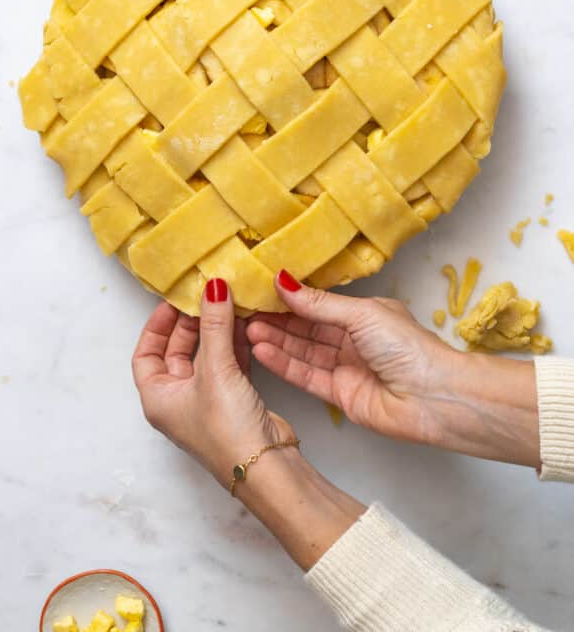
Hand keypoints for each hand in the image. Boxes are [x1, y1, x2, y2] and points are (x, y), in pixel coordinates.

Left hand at [132, 278, 365, 569]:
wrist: (266, 467)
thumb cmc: (227, 428)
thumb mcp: (216, 370)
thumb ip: (215, 325)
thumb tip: (212, 286)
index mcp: (158, 397)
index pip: (146, 352)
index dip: (157, 324)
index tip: (175, 299)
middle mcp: (178, 400)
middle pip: (177, 351)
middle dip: (192, 323)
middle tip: (207, 296)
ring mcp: (207, 402)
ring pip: (206, 357)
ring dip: (217, 332)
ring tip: (229, 304)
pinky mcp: (234, 402)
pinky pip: (229, 366)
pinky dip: (235, 346)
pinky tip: (247, 326)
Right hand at [247, 271, 539, 468]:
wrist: (434, 398)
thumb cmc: (409, 349)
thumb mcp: (361, 315)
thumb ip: (318, 304)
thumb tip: (283, 281)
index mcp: (364, 315)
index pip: (318, 304)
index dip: (289, 298)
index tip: (260, 289)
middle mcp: (354, 340)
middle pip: (307, 329)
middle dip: (276, 320)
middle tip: (244, 310)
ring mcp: (346, 368)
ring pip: (303, 352)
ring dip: (275, 342)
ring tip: (247, 330)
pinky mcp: (340, 395)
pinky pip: (306, 376)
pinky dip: (284, 364)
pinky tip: (262, 352)